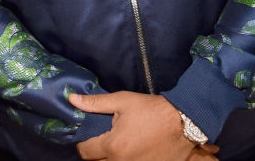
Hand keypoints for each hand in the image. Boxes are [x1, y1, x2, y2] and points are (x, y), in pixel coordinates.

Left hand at [69, 91, 219, 160]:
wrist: (183, 122)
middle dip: (95, 153)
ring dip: (109, 159)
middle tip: (102, 141)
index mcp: (113, 146)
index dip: (83, 143)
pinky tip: (130, 151)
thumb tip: (72, 100)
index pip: (85, 152)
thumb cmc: (151, 110)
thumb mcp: (121, 101)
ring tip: (116, 146)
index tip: (89, 136)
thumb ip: (95, 103)